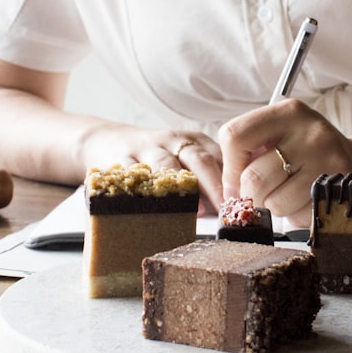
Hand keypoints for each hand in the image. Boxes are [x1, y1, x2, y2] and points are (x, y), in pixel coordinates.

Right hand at [81, 124, 223, 214]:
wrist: (108, 140)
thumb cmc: (157, 158)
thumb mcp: (186, 161)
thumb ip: (208, 182)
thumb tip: (233, 212)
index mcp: (196, 142)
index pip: (220, 157)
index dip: (233, 179)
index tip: (244, 200)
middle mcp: (174, 142)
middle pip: (199, 159)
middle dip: (214, 184)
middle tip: (226, 207)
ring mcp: (147, 149)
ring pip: (166, 165)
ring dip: (182, 187)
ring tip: (194, 209)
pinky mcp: (122, 158)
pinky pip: (132, 172)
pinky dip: (143, 187)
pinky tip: (151, 203)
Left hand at [218, 99, 351, 226]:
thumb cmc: (306, 150)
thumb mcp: (281, 134)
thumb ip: (250, 149)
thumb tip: (226, 191)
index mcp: (288, 113)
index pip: (236, 137)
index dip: (229, 167)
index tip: (234, 180)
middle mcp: (310, 133)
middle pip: (254, 178)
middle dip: (250, 195)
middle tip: (258, 195)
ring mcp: (328, 161)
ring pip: (275, 202)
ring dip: (274, 207)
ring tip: (288, 193)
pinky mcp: (337, 190)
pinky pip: (298, 216)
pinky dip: (295, 215)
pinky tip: (305, 200)